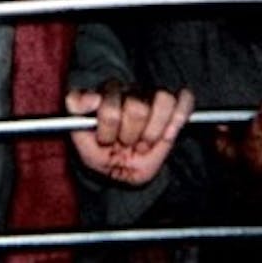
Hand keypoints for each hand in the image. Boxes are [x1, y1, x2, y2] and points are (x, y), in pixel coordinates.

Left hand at [66, 82, 193, 184]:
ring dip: (153, 131)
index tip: (104, 140)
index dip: (107, 118)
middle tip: (124, 145)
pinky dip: (178, 120)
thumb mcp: (83, 147)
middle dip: (130, 134)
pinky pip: (184, 99)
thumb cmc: (103, 155)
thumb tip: (88, 98)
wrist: (124, 172)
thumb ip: (77, 120)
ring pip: (163, 98)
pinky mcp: (173, 108)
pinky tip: (167, 136)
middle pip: (137, 104)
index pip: (109, 90)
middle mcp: (129, 92)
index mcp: (106, 95)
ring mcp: (152, 97)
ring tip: (143, 144)